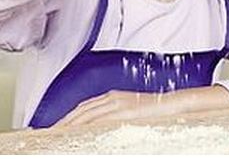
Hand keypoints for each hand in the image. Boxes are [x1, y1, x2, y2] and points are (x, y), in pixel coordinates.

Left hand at [54, 90, 184, 126]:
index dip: (68, 117)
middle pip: (80, 110)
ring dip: (70, 125)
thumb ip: (115, 116)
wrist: (175, 104)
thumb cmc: (157, 109)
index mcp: (113, 96)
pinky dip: (85, 126)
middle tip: (50, 132)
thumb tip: (101, 127)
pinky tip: (77, 133)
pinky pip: (99, 120)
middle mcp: (112, 98)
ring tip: (57, 135)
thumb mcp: (132, 111)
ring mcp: (117, 104)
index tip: (57, 126)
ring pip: (86, 115)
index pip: (83, 107)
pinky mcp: (123, 112)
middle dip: (64, 121)